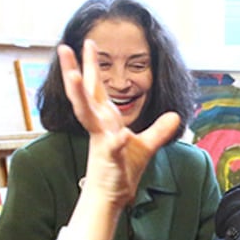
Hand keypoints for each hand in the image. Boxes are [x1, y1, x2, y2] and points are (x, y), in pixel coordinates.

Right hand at [57, 40, 178, 210]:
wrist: (113, 197)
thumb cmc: (122, 171)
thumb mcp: (146, 146)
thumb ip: (160, 130)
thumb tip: (175, 115)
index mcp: (105, 120)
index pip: (96, 88)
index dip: (91, 65)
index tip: (87, 42)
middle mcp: (99, 127)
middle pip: (84, 94)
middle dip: (74, 70)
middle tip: (64, 47)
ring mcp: (101, 142)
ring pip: (87, 115)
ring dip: (80, 96)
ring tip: (75, 76)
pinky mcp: (109, 160)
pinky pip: (113, 149)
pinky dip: (117, 142)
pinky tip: (122, 135)